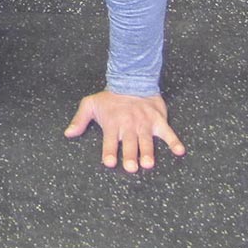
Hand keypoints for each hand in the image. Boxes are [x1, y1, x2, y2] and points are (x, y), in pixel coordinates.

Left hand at [64, 91, 184, 172]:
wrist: (132, 80)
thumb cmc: (110, 97)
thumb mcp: (90, 104)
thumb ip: (80, 120)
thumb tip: (68, 134)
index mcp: (113, 124)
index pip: (109, 141)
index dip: (109, 151)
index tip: (109, 162)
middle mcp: (129, 126)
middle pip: (129, 144)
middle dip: (130, 155)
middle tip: (131, 167)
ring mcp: (145, 124)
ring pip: (147, 141)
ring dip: (148, 152)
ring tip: (148, 164)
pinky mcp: (158, 120)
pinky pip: (168, 132)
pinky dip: (174, 141)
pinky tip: (180, 151)